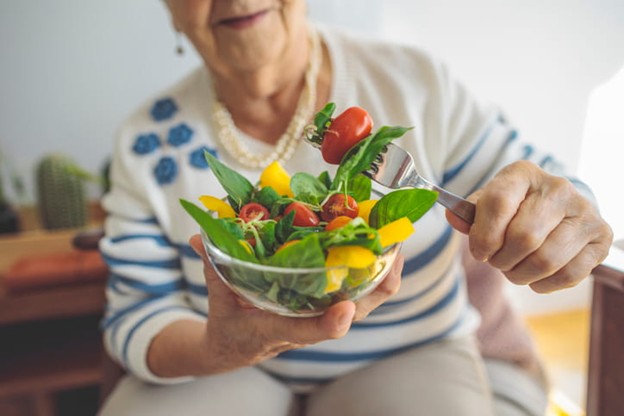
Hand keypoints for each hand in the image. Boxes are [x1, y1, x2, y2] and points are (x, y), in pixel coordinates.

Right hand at [189, 234, 403, 371]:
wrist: (235, 347)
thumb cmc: (229, 325)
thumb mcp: (217, 299)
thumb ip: (213, 267)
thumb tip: (200, 237)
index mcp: (279, 329)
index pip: (307, 332)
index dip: (328, 324)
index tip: (344, 311)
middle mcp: (308, 324)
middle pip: (356, 312)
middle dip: (379, 283)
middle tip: (394, 247)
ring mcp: (321, 316)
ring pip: (366, 301)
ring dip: (385, 272)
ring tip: (396, 237)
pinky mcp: (326, 307)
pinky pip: (360, 291)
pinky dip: (374, 270)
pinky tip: (381, 243)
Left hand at [446, 160, 612, 292]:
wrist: (557, 209)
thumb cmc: (514, 209)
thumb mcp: (488, 204)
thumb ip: (469, 214)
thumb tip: (453, 217)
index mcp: (523, 173)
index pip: (498, 203)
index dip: (483, 235)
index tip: (479, 251)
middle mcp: (558, 188)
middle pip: (523, 238)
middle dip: (502, 260)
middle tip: (497, 261)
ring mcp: (585, 212)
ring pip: (546, 260)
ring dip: (521, 275)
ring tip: (514, 269)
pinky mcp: (601, 238)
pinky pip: (568, 275)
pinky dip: (544, 284)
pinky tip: (536, 276)